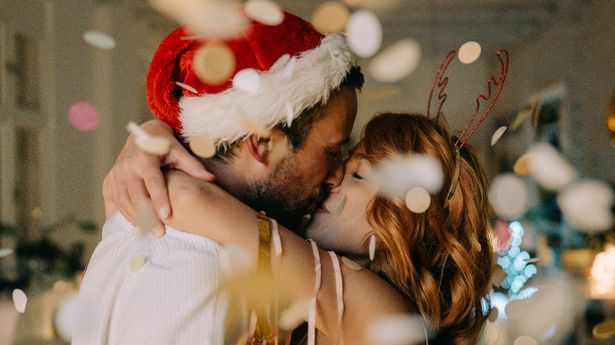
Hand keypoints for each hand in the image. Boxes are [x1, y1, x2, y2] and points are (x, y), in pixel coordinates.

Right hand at [103, 120, 214, 235]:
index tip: (167, 215)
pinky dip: (122, 215)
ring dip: (135, 218)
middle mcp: (126, 166)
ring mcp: (116, 174)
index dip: (159, 199)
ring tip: (150, 232)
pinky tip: (133, 227)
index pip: (152, 182)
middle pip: (136, 195)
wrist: (143, 135)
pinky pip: (114, 201)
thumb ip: (193, 166)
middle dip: (147, 215)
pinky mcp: (109, 180)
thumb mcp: (179, 151)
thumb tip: (211, 179)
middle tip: (160, 233)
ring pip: (123, 201)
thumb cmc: (164, 145)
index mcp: (144, 158)